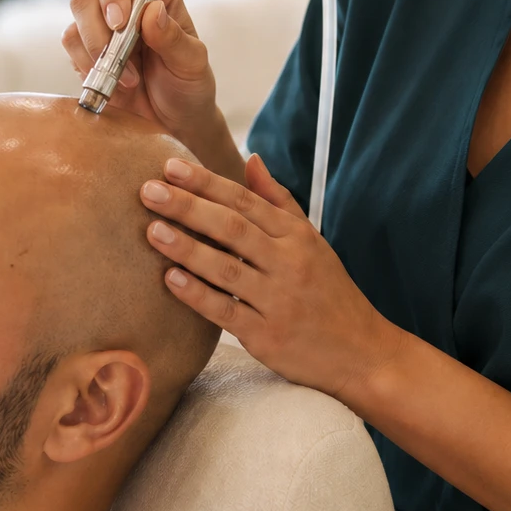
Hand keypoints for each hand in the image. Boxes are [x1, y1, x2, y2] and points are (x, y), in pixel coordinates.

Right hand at [63, 0, 234, 173]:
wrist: (174, 123)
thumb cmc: (188, 87)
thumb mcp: (191, 64)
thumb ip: (174, 38)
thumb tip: (152, 11)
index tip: (120, 20)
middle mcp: (124, 1)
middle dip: (98, 25)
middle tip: (117, 55)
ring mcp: (100, 25)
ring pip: (75, 17)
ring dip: (95, 50)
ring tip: (127, 79)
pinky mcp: (85, 50)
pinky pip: (70, 46)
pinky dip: (87, 65)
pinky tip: (111, 84)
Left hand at [139, 153, 405, 400]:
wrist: (362, 352)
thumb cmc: (329, 292)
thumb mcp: (311, 240)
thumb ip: (278, 200)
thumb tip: (250, 158)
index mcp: (296, 236)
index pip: (245, 201)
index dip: (206, 182)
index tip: (170, 167)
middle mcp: (289, 263)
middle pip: (232, 228)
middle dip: (188, 207)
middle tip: (148, 191)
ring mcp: (278, 301)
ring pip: (226, 268)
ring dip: (186, 248)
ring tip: (151, 230)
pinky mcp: (268, 336)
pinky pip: (226, 312)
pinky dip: (198, 295)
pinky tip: (170, 280)